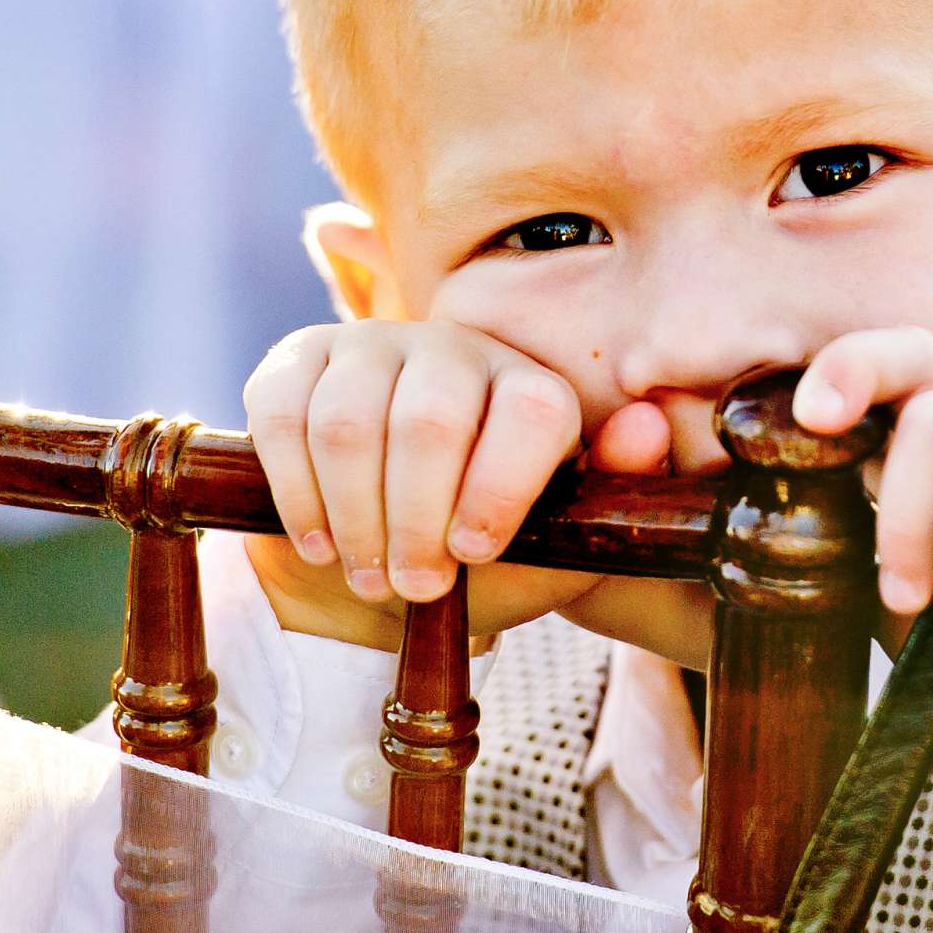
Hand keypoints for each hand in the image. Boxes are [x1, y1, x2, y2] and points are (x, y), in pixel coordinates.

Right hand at [241, 320, 599, 648]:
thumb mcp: (551, 555)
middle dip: (415, 521)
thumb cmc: (476, 564)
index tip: (473, 554)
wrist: (376, 566)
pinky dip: (297, 494)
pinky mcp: (298, 358)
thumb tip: (649, 425)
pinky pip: (283, 415)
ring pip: (351, 423)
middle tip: (411, 587)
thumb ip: (605, 505)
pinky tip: (317, 542)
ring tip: (368, 575)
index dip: (500, 489)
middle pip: (431, 419)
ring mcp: (372, 345)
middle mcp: (456, 348)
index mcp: (528, 386)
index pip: (529, 409)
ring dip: (354, 518)